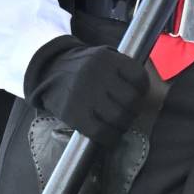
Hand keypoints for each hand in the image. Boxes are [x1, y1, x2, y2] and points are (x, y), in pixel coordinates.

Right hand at [22, 36, 149, 147]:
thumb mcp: (102, 56)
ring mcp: (84, 94)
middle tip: (128, 112)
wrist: (49, 69)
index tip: (138, 94)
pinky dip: (110, 137)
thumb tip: (144, 91)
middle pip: (130, 100)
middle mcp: (96, 75)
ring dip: (123, 125)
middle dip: (133, 110)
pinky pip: (101, 131)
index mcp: (107, 59)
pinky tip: (108, 135)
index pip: (138, 77)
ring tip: (118, 123)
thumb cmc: (84, 67)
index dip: (142, 89)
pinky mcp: (73, 113)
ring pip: (118, 117)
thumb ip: (122, 69)